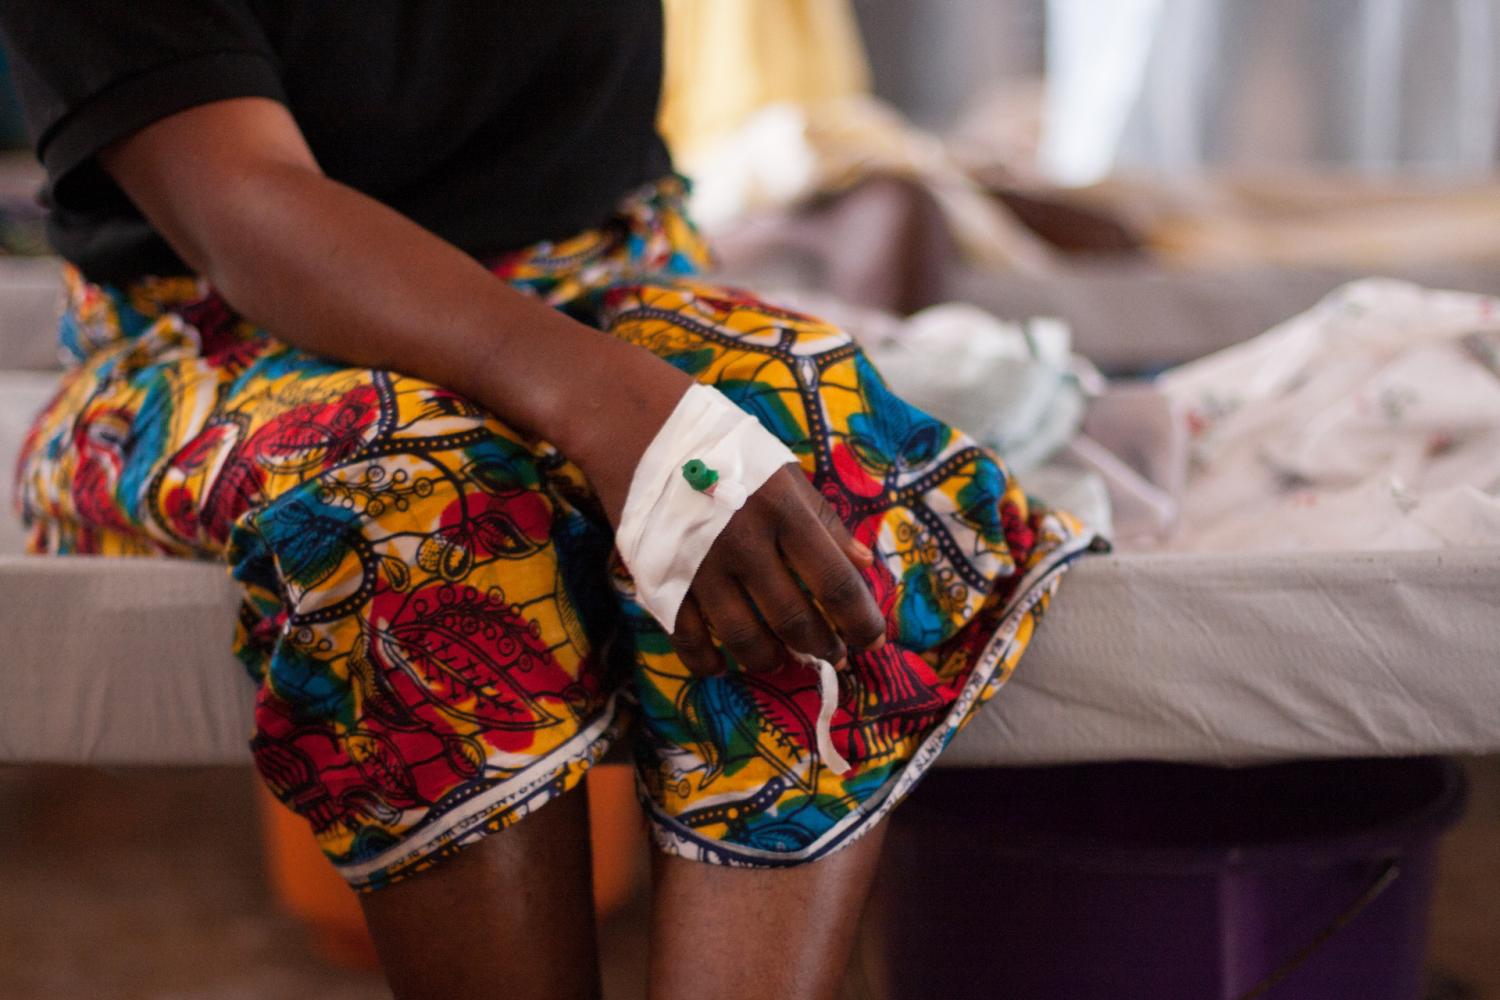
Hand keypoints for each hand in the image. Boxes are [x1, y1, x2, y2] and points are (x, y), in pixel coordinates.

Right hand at [668, 464, 885, 676]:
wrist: (643, 432)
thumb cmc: (728, 453)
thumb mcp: (785, 475)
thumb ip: (825, 522)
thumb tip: (864, 565)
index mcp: (784, 511)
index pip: (834, 581)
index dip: (860, 621)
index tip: (873, 641)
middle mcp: (744, 542)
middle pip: (792, 618)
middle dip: (822, 647)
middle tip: (834, 655)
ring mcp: (701, 565)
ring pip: (743, 637)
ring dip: (770, 659)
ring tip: (782, 659)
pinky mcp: (662, 578)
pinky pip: (687, 638)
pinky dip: (707, 661)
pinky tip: (722, 665)